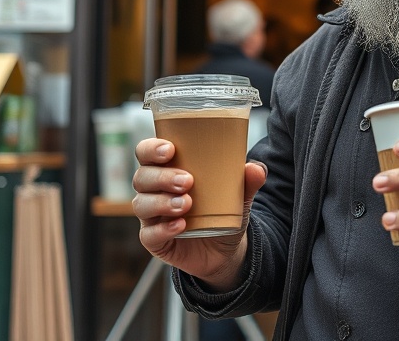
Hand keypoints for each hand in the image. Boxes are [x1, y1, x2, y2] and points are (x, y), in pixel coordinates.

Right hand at [132, 137, 267, 288]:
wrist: (225, 249)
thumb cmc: (223, 210)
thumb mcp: (238, 194)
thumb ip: (247, 181)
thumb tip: (256, 169)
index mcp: (167, 169)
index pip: (146, 153)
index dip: (151, 149)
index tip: (170, 149)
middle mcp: (154, 191)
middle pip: (142, 177)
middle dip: (162, 177)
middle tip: (187, 181)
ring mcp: (152, 217)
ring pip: (141, 204)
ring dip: (162, 202)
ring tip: (187, 203)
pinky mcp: (154, 241)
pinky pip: (149, 235)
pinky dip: (163, 229)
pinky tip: (181, 226)